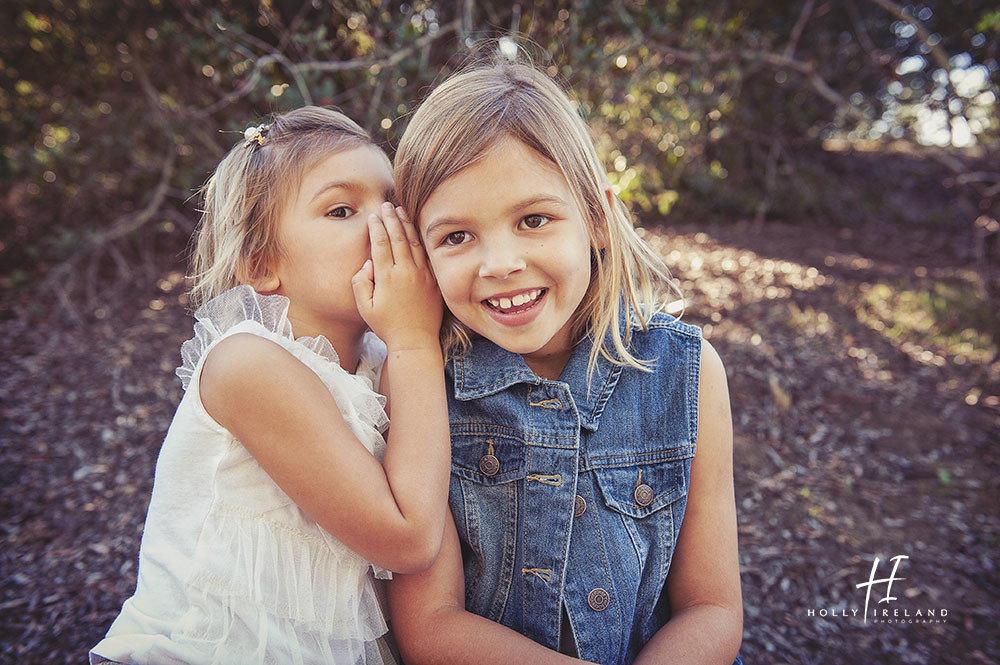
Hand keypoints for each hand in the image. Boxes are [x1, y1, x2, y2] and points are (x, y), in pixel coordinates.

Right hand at [352, 203, 442, 350]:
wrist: (415, 340)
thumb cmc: (387, 326)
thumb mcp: (365, 308)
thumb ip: (360, 283)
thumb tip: (367, 263)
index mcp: (387, 277)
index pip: (380, 243)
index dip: (376, 227)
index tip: (373, 216)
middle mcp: (405, 271)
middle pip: (397, 237)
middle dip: (391, 218)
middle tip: (386, 205)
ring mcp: (422, 274)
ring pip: (413, 242)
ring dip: (406, 224)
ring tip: (399, 210)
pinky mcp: (433, 279)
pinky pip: (425, 253)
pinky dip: (419, 238)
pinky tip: (416, 230)